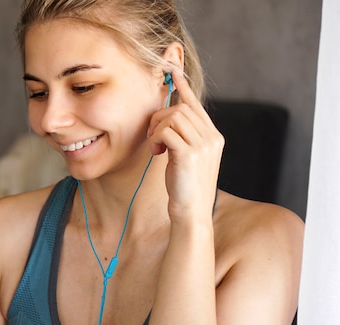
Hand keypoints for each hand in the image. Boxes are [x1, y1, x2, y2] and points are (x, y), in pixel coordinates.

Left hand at [147, 70, 223, 220]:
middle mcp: (212, 137)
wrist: (191, 213)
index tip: (173, 72)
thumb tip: (167, 120)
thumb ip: (182, 138)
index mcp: (213, 137)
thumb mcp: (186, 158)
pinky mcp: (190, 154)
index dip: (183, 87)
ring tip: (155, 148)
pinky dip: (155, 139)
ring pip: (173, 117)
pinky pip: (166, 131)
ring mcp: (204, 145)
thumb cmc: (185, 187)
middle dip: (159, 118)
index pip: (196, 105)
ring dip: (156, 130)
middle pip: (180, 107)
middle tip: (152, 138)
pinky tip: (156, 154)